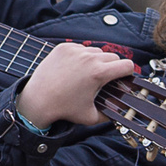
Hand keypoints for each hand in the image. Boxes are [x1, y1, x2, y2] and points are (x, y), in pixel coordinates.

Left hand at [15, 42, 139, 129]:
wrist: (37, 100)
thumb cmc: (64, 109)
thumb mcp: (92, 117)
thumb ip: (111, 114)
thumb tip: (122, 112)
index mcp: (98, 73)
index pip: (126, 65)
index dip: (128, 73)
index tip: (123, 79)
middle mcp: (88, 58)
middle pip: (113, 57)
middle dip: (112, 68)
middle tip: (104, 80)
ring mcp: (74, 51)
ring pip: (97, 51)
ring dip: (97, 61)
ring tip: (88, 75)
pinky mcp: (63, 47)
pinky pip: (81, 48)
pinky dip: (82, 57)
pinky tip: (75, 69)